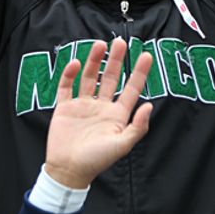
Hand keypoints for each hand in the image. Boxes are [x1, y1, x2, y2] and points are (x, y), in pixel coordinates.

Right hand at [44, 38, 152, 189]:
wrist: (68, 171)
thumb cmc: (96, 161)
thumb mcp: (121, 146)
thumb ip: (137, 127)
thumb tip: (149, 106)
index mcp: (117, 115)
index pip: (131, 89)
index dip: (139, 72)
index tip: (146, 55)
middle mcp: (101, 106)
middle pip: (110, 78)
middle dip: (116, 60)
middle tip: (120, 42)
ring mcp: (83, 106)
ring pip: (90, 78)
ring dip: (94, 61)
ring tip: (99, 45)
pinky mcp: (65, 107)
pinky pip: (67, 87)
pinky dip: (70, 74)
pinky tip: (76, 64)